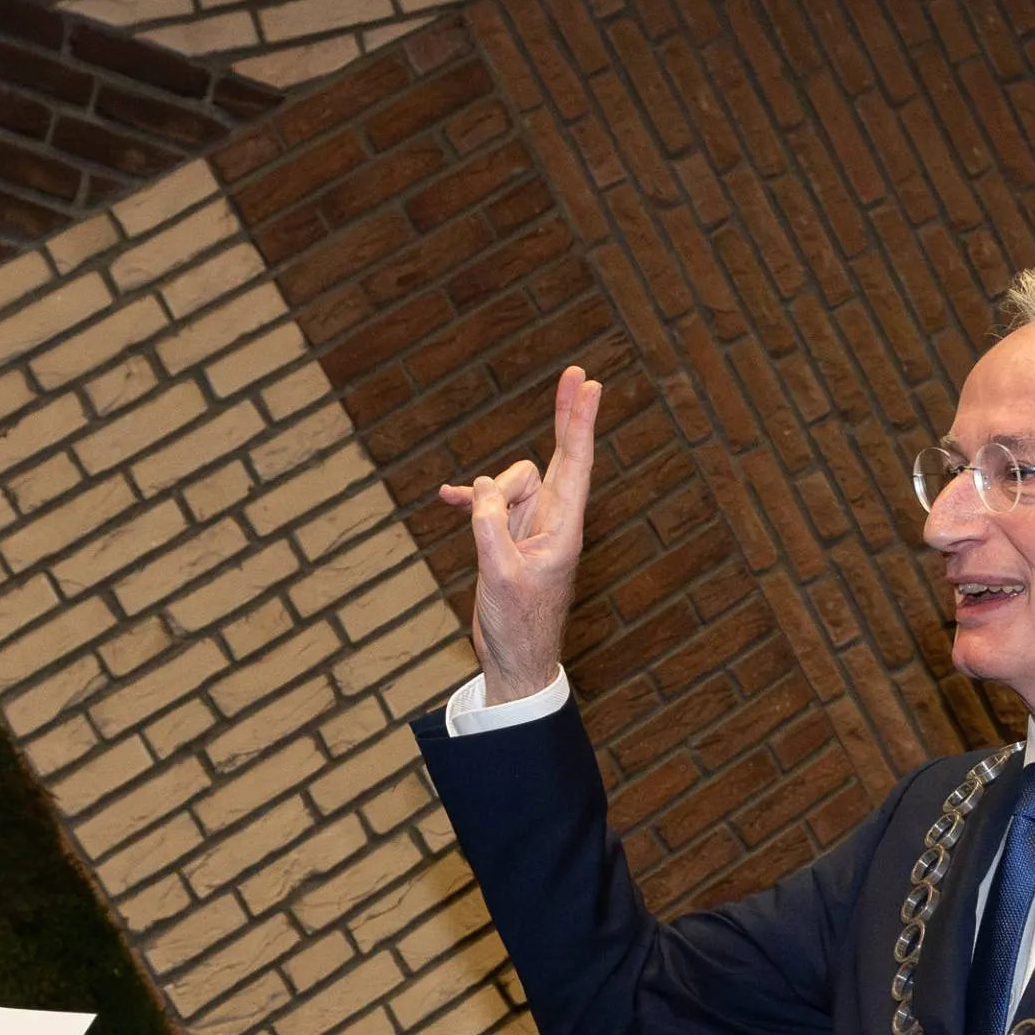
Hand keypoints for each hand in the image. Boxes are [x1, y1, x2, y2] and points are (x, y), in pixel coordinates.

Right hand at [438, 364, 601, 703]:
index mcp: (562, 529)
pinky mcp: (508, 539)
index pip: (574, 463)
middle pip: (552, 460)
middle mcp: (551, 522)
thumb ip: (491, 526)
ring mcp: (529, 528)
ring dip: (484, 497)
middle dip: (563, 419)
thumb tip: (483, 487)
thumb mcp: (500, 575)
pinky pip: (488, 506)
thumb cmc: (517, 626)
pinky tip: (445, 499)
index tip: (589, 385)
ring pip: (506, 484)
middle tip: (576, 373)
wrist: (514, 662)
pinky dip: (470, 502)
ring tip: (473, 528)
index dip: (579, 422)